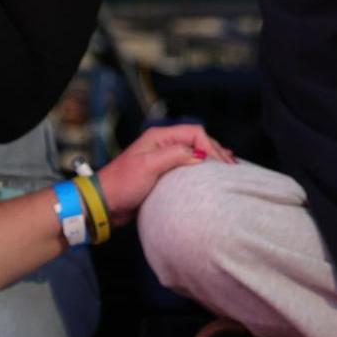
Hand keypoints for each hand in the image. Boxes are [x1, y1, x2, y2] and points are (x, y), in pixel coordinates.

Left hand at [94, 123, 237, 223]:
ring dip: (210, 160)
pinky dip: (202, 169)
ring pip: (194, 154)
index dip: (210, 146)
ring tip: (228, 170)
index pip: (194, 133)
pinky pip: (188, 167)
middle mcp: (163, 145)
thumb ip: (175, 156)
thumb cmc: (122, 183)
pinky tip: (212, 175)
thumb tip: (200, 154)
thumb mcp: (148, 166)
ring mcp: (164, 159)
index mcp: (159, 137)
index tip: (220, 163)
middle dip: (215, 152)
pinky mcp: (164, 174)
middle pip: (197, 141)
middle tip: (231, 167)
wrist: (105, 203)